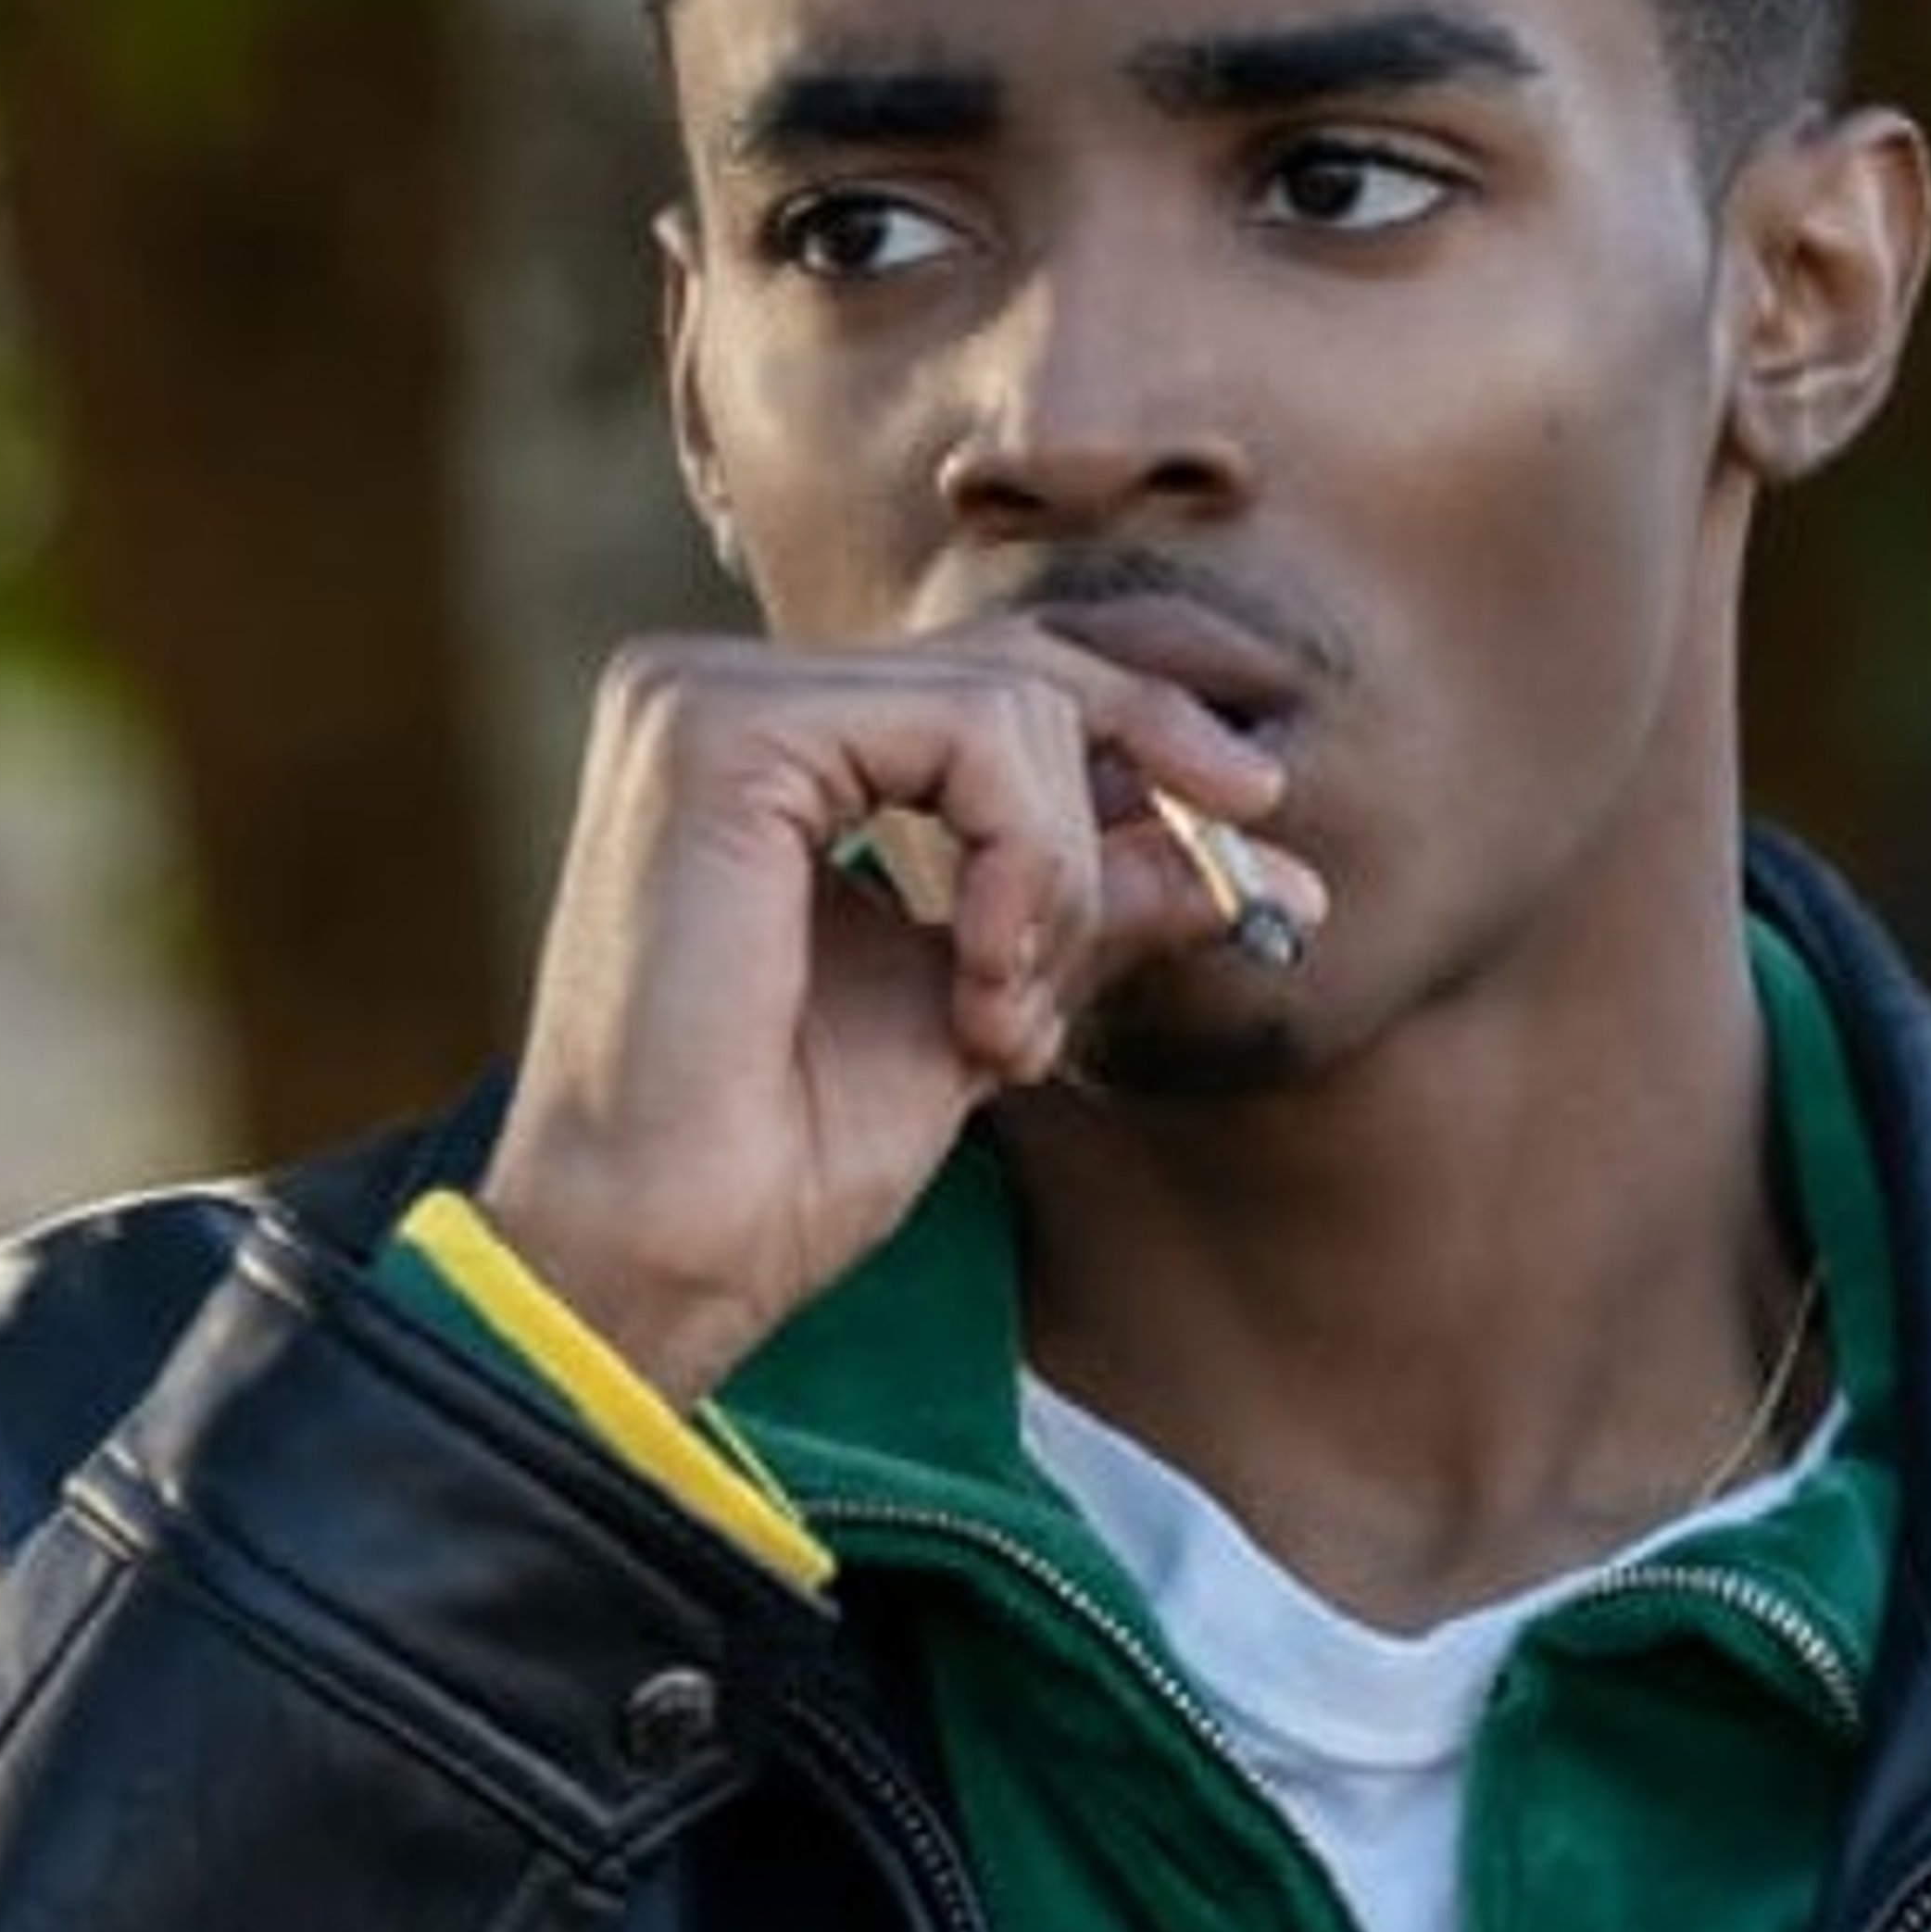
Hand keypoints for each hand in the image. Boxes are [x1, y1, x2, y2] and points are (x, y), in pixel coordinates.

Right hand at [473, 623, 1320, 1399]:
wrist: (664, 1259)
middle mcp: (719, 694)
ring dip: (1064, 883)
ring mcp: (702, 698)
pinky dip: (1027, 864)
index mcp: (766, 747)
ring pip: (1013, 703)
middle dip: (1137, 803)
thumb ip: (1098, 902)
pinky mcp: (716, 730)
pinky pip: (972, 733)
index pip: (998, 685)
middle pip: (1021, 672)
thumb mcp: (988, 1004)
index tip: (1260, 830)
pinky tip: (981, 993)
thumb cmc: (783, 1163)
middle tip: (1202, 916)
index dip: (1145, 739)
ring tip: (1005, 1025)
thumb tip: (1265, 853)